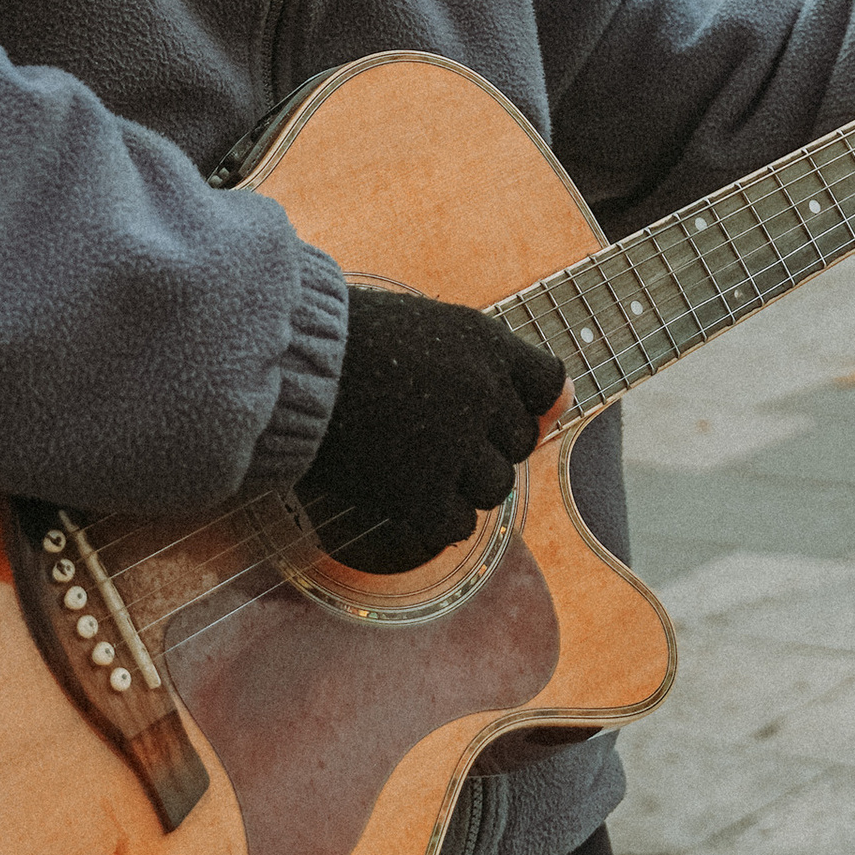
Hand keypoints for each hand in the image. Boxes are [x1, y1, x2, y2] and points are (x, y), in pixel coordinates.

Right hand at [297, 286, 563, 574]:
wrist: (289, 370)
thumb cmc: (352, 341)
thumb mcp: (433, 328)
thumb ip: (496, 363)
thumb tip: (565, 404)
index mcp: (484, 344)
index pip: (550, 382)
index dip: (530, 402)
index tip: (498, 410)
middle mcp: (480, 393)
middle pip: (522, 442)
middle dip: (488, 444)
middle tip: (438, 435)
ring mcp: (452, 446)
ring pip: (496, 488)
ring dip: (464, 483)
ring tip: (418, 463)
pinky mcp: (420, 494)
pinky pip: (458, 525)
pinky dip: (436, 517)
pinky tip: (405, 492)